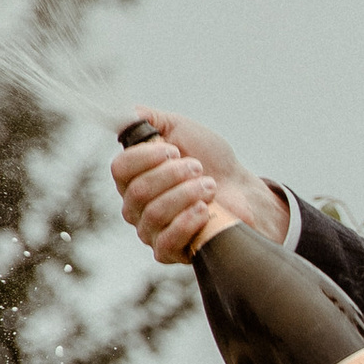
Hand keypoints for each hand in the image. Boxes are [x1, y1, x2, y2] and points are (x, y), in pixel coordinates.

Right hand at [111, 108, 287, 263]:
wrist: (242, 190)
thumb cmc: (212, 160)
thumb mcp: (181, 130)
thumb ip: (150, 120)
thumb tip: (126, 112)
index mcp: (133, 176)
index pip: (120, 168)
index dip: (147, 157)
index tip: (175, 150)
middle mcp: (135, 205)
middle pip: (139, 191)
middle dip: (175, 175)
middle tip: (199, 168)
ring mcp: (150, 230)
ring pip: (154, 213)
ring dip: (187, 194)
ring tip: (209, 187)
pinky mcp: (168, 251)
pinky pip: (165, 241)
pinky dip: (188, 222)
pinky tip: (205, 210)